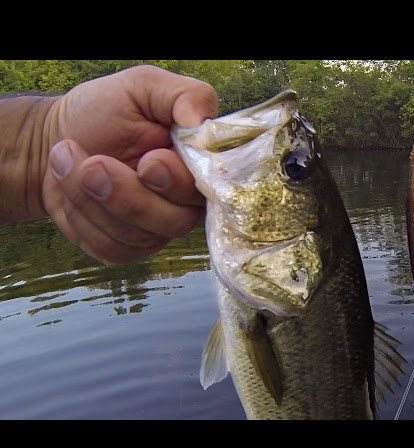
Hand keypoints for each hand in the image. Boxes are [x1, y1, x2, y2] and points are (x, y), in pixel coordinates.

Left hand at [42, 65, 217, 264]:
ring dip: (93, 199)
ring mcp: (159, 230)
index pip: (211, 188)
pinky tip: (69, 187)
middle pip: (177, 221)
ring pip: (140, 236)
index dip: (179, 182)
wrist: (55, 139)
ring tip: (67, 157)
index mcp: (200, 164)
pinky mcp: (128, 248)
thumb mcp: (143, 86)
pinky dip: (82, 218)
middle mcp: (188, 203)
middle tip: (93, 162)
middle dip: (129, 194)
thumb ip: (184, 95)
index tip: (148, 160)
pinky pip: (113, 248)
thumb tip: (202, 121)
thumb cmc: (104, 111)